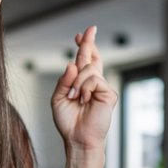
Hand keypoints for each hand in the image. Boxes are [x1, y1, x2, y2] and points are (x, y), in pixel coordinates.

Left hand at [51, 26, 117, 151]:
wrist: (77, 138)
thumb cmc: (68, 122)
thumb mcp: (58, 98)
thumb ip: (64, 81)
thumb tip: (72, 63)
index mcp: (81, 83)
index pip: (83, 61)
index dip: (83, 47)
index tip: (80, 35)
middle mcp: (93, 83)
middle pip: (91, 57)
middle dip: (89, 42)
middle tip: (90, 29)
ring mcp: (102, 88)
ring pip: (88, 69)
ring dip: (77, 82)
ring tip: (74, 97)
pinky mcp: (108, 94)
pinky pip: (94, 80)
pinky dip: (84, 89)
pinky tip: (83, 100)